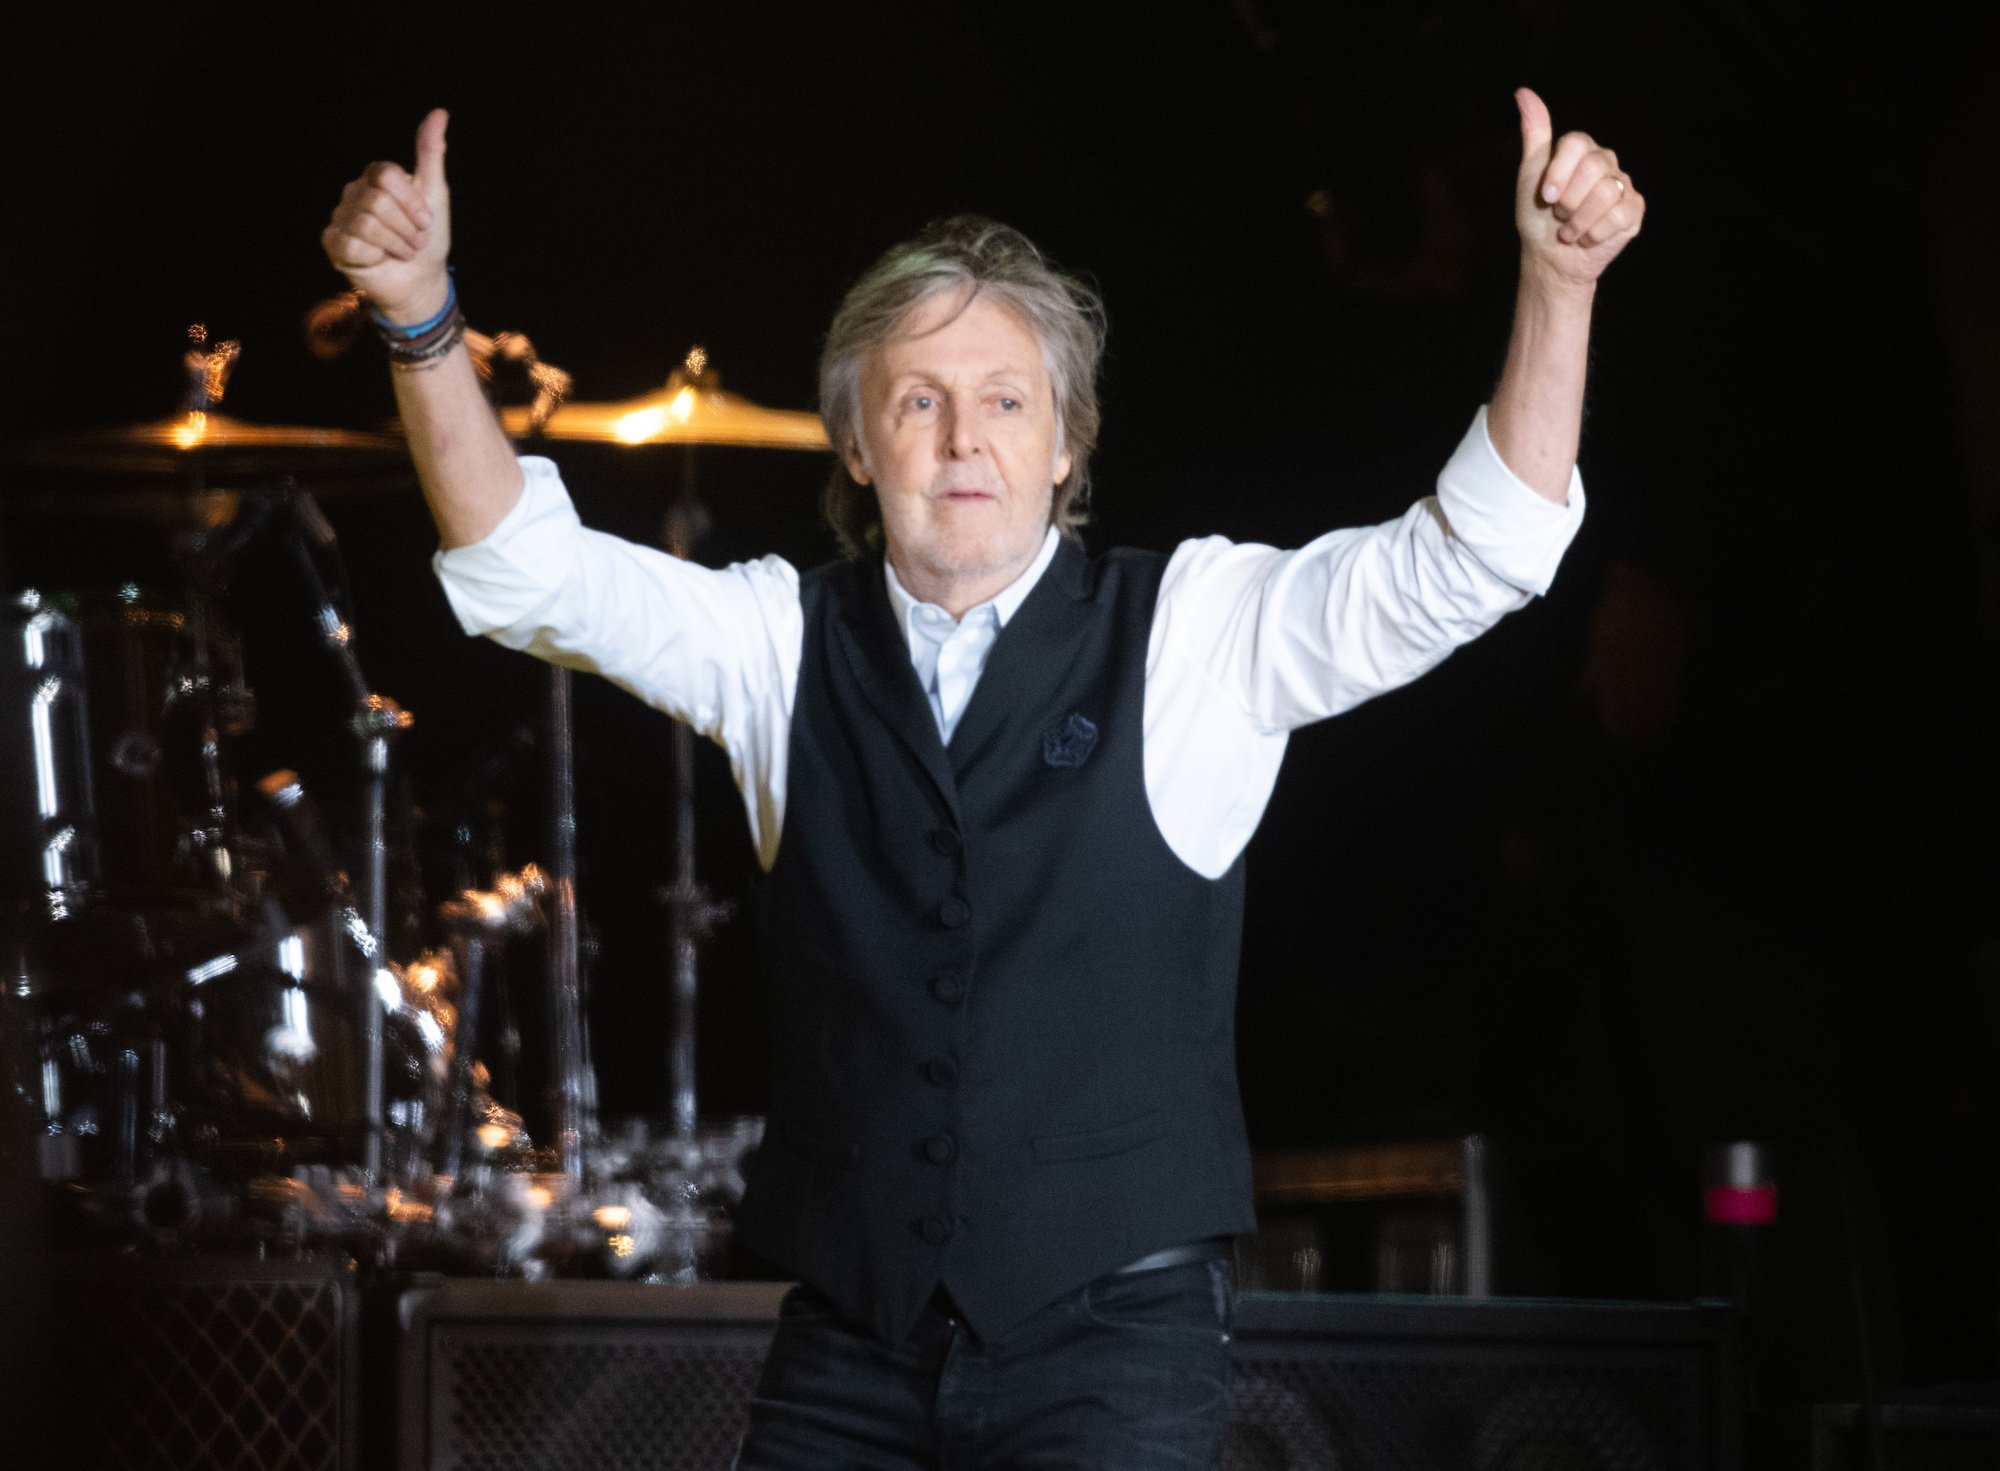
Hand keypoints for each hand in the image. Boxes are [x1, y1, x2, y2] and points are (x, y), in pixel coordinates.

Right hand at [322, 109, 451, 322]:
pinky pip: (354, 244)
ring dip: (396, 243)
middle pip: (378, 200)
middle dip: (407, 227)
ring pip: (367, 223)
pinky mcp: (333, 243)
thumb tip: (440, 113)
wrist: (422, 279)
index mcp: (376, 178)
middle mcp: (354, 193)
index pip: (387, 175)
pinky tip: (380, 259)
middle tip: (414, 240)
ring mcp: (341, 218)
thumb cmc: (428, 238)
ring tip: (402, 250)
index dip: (411, 202)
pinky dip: (376, 255)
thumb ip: (431, 154)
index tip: (425, 220)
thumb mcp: (434, 194)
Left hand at [1513, 88, 1643, 288]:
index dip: (1559, 172)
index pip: (1576, 143)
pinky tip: (1587, 238)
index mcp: (1582, 150)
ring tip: (1569, 229)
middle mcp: (1606, 163)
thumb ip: (1535, 133)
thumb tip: (1523, 92)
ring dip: (1578, 221)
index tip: (1547, 196)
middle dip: (1568, 201)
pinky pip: (1618, 216)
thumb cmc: (1539, 215)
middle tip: (1559, 214)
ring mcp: (1623, 185)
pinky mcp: (1634, 210)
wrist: (1550, 257)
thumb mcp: (1530, 173)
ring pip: (1605, 194)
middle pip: (1592, 168)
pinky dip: (1594, 234)